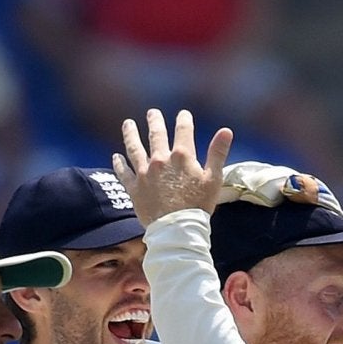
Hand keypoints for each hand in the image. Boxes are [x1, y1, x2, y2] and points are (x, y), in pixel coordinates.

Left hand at [114, 107, 232, 226]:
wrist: (177, 230)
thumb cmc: (198, 205)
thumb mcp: (213, 179)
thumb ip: (218, 153)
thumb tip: (226, 130)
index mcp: (181, 156)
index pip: (183, 129)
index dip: (184, 119)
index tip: (183, 114)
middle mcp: (160, 160)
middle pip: (156, 134)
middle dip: (154, 121)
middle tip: (152, 112)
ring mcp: (145, 173)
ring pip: (134, 148)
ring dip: (130, 134)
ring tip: (127, 124)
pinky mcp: (134, 188)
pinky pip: (123, 173)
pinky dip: (119, 163)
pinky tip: (116, 156)